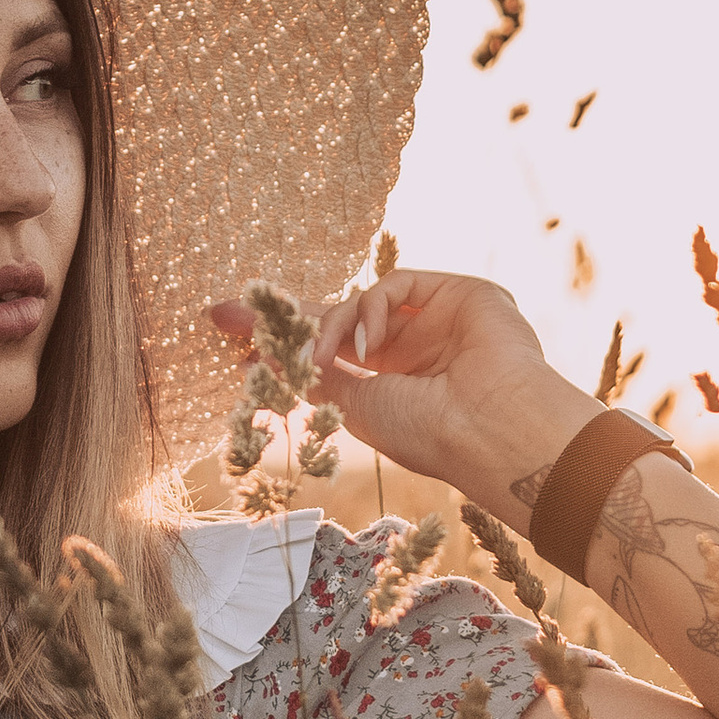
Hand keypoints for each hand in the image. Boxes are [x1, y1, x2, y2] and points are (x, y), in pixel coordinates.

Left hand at [208, 269, 595, 527]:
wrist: (491, 429)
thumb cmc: (429, 433)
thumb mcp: (357, 406)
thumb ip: (317, 374)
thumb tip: (264, 358)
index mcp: (392, 384)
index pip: (329, 352)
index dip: (283, 343)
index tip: (231, 338)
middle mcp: (413, 351)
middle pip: (336, 318)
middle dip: (282, 318)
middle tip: (227, 314)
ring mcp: (435, 320)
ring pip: (361, 301)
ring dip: (329, 326)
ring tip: (320, 357)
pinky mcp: (458, 293)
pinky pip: (394, 285)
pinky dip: (370, 310)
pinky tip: (370, 345)